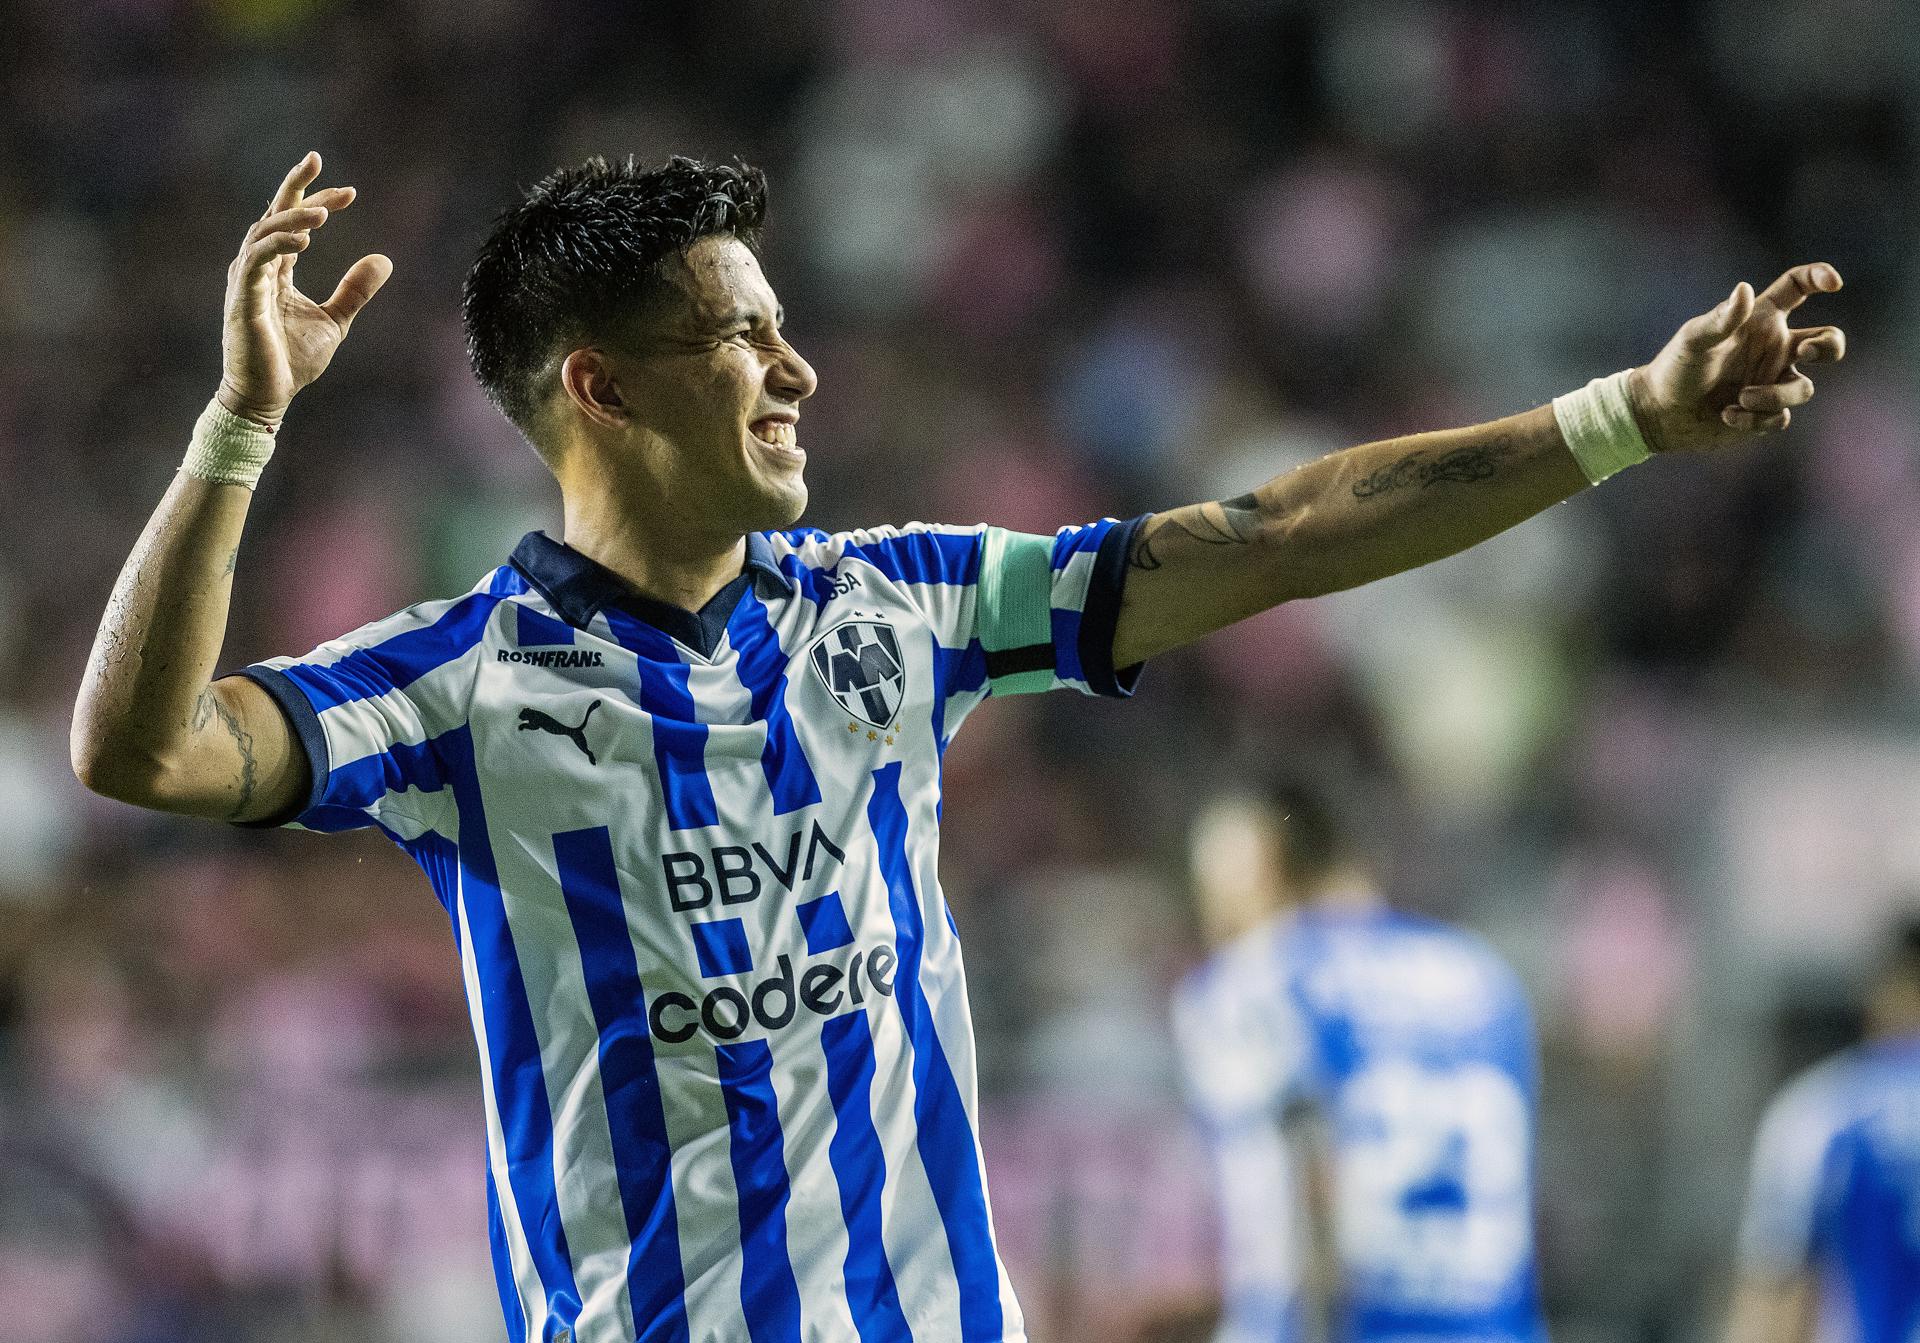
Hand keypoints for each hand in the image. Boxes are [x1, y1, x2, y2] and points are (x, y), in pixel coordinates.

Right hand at [218, 152, 392, 427]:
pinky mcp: (242, 299)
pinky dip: (278, 247)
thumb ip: (355, 290)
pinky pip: (256, 262)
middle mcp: (257, 269)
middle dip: (295, 188)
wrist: (269, 396)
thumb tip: (384, 259)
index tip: (350, 192)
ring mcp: (246, 282)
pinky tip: (303, 241)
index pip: (293, 223)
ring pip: (263, 233)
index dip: (316, 201)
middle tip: (319, 163)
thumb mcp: (336, 321)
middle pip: (273, 215)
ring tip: (324, 213)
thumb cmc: (293, 361)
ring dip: (292, 218)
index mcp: (276, 270)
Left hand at [1626, 262, 1847, 454]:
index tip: (1834, 283)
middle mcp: (1773, 349)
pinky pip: (1781, 418)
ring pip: (1803, 389)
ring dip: (1774, 395)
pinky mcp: (1765, 414)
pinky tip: (1727, 415)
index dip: (1819, 277)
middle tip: (1804, 351)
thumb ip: (1721, 319)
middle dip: (1830, 345)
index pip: (1797, 289)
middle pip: (1826, 340)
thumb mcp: (1694, 340)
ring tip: (1740, 397)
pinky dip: (1756, 419)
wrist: (1658, 413)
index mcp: (1760, 321)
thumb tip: (1744, 289)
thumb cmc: (1675, 368)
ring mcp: (1772, 382)